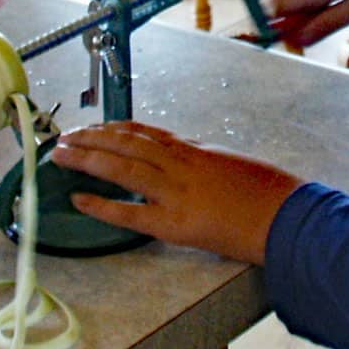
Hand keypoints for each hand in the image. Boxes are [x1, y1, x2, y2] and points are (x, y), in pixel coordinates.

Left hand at [50, 120, 302, 264]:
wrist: (287, 216)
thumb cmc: (268, 194)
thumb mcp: (232, 166)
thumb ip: (203, 162)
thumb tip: (185, 159)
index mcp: (195, 151)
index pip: (146, 133)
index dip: (116, 128)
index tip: (95, 126)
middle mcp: (182, 165)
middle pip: (127, 143)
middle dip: (92, 137)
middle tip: (64, 137)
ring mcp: (177, 191)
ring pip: (123, 166)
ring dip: (87, 159)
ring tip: (60, 155)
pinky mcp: (176, 222)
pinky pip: (131, 211)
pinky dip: (102, 204)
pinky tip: (78, 200)